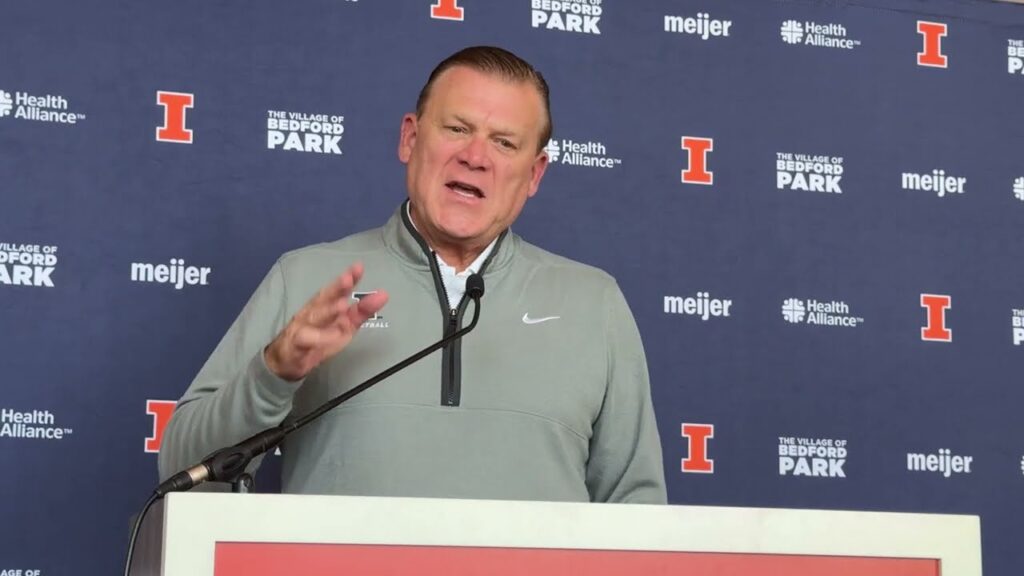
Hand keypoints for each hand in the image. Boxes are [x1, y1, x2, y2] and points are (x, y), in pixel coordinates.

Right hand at [264, 262, 387, 381]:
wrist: (287, 361)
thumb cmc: (318, 339)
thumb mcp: (344, 326)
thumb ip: (362, 311)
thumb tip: (383, 294)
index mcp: (323, 305)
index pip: (335, 290)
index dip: (347, 279)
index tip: (359, 267)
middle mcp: (312, 312)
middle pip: (323, 298)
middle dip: (335, 288)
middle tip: (348, 279)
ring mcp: (302, 326)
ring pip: (315, 316)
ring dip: (328, 310)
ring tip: (342, 305)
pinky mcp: (296, 344)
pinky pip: (307, 338)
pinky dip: (320, 336)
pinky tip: (334, 334)